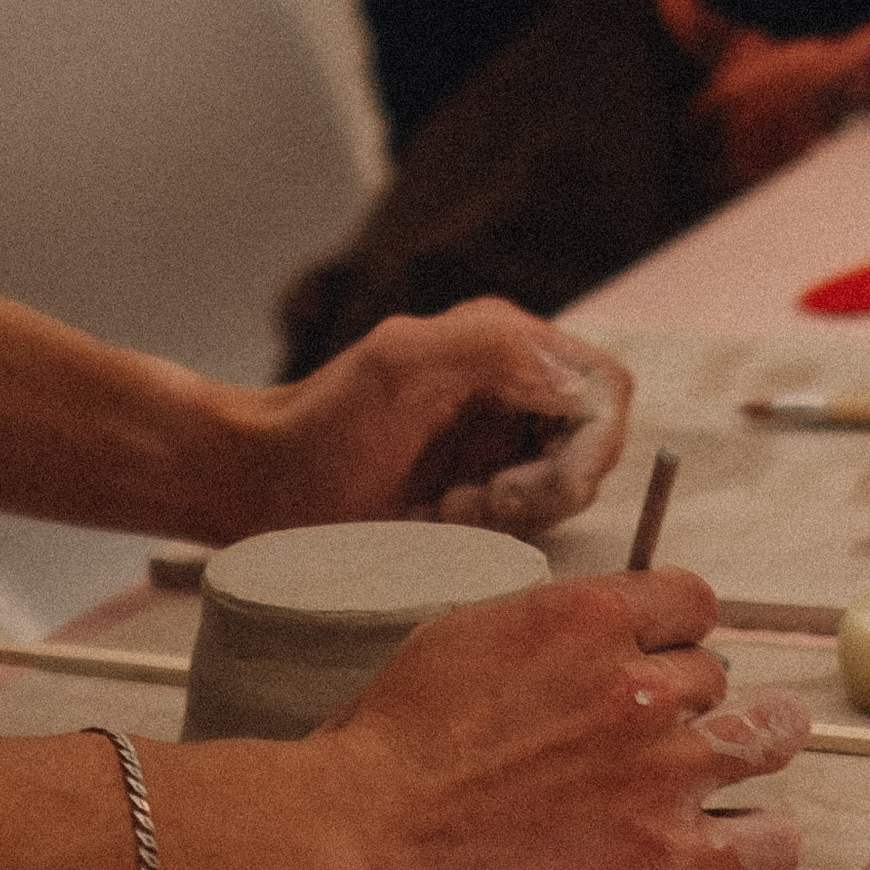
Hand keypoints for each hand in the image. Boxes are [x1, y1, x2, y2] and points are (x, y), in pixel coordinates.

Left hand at [231, 304, 632, 538]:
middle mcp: (515, 380)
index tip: (520, 491)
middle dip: (545, 489)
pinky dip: (495, 530)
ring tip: (444, 511)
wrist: (265, 486)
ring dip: (515, 514)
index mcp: (505, 340)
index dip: (587, 450)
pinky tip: (440, 521)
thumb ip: (493, 349)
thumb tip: (576, 386)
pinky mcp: (488, 479)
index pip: (604, 392)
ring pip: (567, 487)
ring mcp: (503, 434)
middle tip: (474, 506)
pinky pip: (532, 516)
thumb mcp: (399, 366)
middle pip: (594, 446)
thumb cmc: (320, 428)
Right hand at [294, 567, 808, 869]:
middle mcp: (639, 685)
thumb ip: (544, 629)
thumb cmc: (386, 745)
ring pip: (766, 739)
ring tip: (748, 760)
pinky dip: (765, 844)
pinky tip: (750, 844)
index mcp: (588, 616)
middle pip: (717, 675)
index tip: (664, 656)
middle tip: (661, 733)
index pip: (692, 601)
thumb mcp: (463, 638)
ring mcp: (661, 774)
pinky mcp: (663, 861)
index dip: (678, 631)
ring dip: (757, 747)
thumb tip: (584, 634)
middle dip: (693, 700)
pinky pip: (766, 845)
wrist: (358, 843)